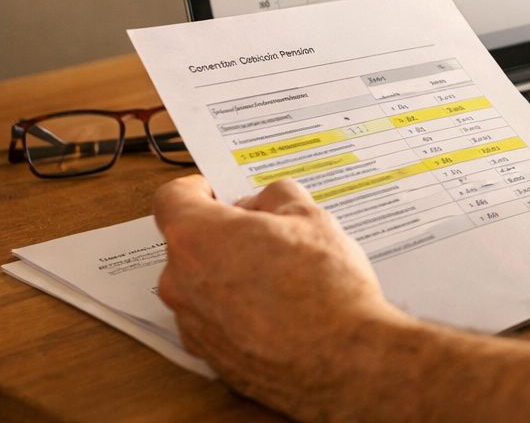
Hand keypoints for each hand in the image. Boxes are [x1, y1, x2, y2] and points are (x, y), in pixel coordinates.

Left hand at [153, 176, 405, 419]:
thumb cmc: (323, 287)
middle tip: (269, 232)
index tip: (218, 190)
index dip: (198, 188)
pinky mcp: (209, 355)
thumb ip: (277, 197)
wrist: (341, 358)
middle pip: (190, 242)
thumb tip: (264, 203)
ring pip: (202, 282)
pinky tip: (278, 308)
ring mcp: (192, 323)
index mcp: (197, 238)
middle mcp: (181, 282)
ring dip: (230, 272)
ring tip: (281, 274)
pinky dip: (237, 308)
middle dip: (224, 233)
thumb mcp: (311, 216)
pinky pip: (214, 317)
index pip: (172, 198)